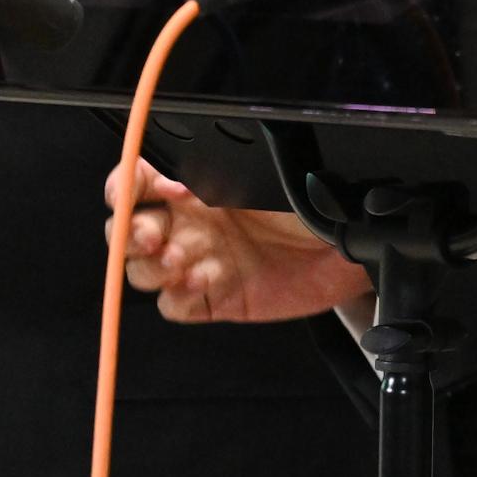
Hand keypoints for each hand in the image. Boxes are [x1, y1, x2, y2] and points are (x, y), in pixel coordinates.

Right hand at [103, 157, 373, 326]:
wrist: (351, 245)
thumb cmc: (315, 198)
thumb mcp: (266, 173)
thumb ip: (218, 171)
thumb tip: (177, 172)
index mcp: (196, 181)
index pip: (138, 182)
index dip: (126, 186)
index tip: (136, 191)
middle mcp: (191, 221)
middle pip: (128, 230)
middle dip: (129, 233)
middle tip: (152, 235)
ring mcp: (200, 260)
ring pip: (143, 270)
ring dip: (151, 267)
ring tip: (179, 260)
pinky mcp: (216, 298)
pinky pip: (175, 305)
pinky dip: (179, 297)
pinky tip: (203, 283)